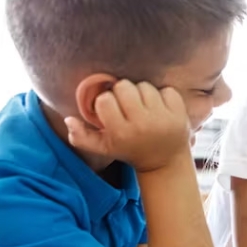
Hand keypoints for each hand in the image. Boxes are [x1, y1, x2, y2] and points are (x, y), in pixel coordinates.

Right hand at [65, 80, 191, 171]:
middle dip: (123, 92)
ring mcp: (162, 118)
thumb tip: (67, 119)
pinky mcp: (179, 113)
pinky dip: (163, 95)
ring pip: (145, 86)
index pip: (105, 100)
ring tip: (143, 106)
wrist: (165, 161)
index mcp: (121, 133)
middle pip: (124, 87)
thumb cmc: (130, 150)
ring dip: (142, 93)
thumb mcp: (105, 148)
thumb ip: (81, 137)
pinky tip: (160, 108)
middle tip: (127, 105)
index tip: (111, 109)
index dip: (106, 101)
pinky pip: (166, 89)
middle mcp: (142, 125)